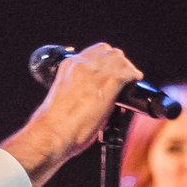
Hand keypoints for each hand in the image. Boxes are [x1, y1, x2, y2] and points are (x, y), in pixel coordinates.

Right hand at [0, 43, 142, 186]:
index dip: (106, 60)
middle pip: (109, 52)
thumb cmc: (53, 125)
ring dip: (127, 69)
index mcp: (68, 67)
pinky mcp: (107, 84)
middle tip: (124, 76)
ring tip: (131, 79)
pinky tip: (135, 82)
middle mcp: (81, 64)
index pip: (93, 52)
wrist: (52, 134)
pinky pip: (127, 73)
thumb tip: (95, 99)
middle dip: (118, 63)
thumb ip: (79, 91)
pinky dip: (133, 77)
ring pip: (120, 59)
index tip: (110, 70)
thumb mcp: (64, 98)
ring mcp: (94, 72)